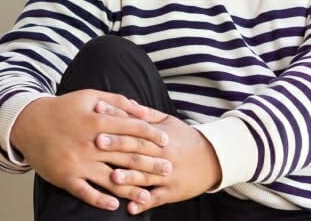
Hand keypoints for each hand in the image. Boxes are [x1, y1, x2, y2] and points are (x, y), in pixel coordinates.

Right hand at [10, 89, 170, 210]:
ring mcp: (79, 162)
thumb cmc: (64, 107)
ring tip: (149, 194)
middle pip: (127, 154)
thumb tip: (141, 109)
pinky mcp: (66, 177)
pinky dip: (101, 199)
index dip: (152, 134)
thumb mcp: (91, 96)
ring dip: (131, 187)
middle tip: (168, 169)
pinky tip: (116, 204)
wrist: (30, 123)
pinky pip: (86, 192)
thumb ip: (118, 101)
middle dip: (150, 162)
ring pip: (110, 177)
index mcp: (99, 120)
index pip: (132, 128)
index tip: (167, 140)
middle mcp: (91, 143)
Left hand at [100, 114, 221, 214]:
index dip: (117, 119)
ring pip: (146, 175)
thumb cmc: (185, 138)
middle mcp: (163, 153)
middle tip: (97, 142)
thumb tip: (127, 102)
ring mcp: (167, 173)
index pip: (135, 125)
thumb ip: (147, 114)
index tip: (100, 114)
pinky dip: (144, 202)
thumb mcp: (169, 122)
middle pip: (138, 148)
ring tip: (113, 177)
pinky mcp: (172, 191)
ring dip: (129, 177)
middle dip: (118, 145)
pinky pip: (157, 198)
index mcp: (159, 135)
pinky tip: (132, 207)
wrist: (212, 158)